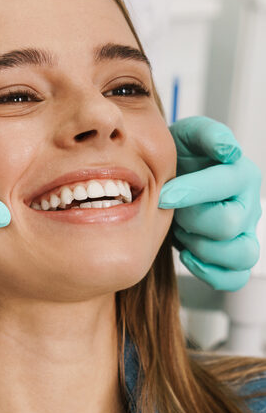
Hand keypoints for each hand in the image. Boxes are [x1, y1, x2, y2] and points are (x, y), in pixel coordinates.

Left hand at [158, 116, 260, 290]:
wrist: (171, 179)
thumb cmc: (180, 157)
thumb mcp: (188, 135)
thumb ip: (208, 135)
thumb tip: (228, 149)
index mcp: (241, 174)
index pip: (226, 185)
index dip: (191, 191)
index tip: (163, 194)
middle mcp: (249, 205)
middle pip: (229, 224)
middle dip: (192, 219)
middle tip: (173, 211)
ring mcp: (245, 233)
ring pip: (241, 255)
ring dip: (203, 248)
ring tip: (183, 232)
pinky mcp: (234, 255)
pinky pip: (235, 277)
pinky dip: (211, 272)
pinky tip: (188, 255)